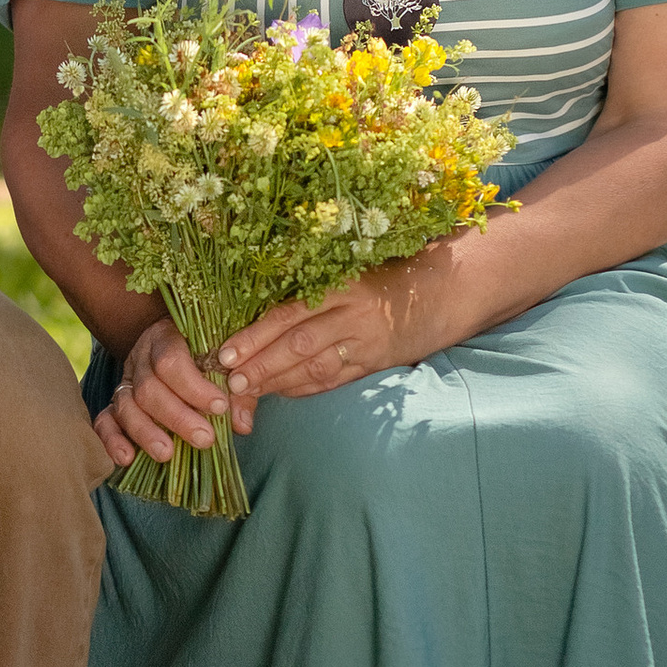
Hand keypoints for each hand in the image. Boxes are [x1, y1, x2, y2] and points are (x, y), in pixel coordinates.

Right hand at [95, 314, 245, 461]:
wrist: (175, 348)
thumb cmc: (207, 358)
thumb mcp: (225, 365)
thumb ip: (237, 393)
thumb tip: (242, 424)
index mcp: (166, 338)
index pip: (171, 360)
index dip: (194, 386)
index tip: (220, 407)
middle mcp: (140, 359)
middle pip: (149, 388)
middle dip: (177, 416)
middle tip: (204, 439)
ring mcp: (124, 383)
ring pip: (127, 406)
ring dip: (146, 432)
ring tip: (167, 454)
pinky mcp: (114, 405)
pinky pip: (104, 421)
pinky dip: (113, 440)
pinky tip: (127, 458)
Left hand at [217, 252, 465, 404]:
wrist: (440, 293)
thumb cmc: (383, 278)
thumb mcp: (347, 273)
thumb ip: (310, 292)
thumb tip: (258, 316)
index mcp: (341, 287)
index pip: (289, 314)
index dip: (256, 335)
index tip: (226, 352)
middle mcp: (353, 317)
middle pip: (298, 346)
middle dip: (261, 365)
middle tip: (229, 381)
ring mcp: (366, 344)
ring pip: (314, 368)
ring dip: (278, 382)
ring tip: (246, 391)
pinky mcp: (374, 365)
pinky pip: (333, 381)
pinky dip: (304, 388)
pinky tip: (280, 393)